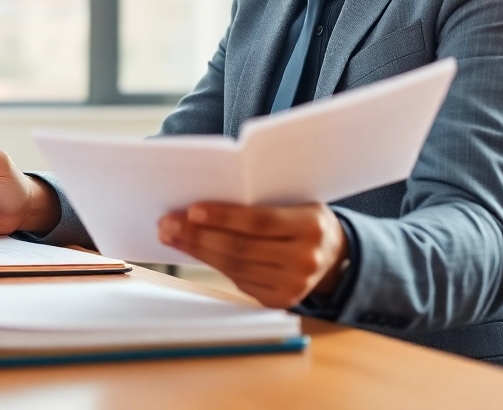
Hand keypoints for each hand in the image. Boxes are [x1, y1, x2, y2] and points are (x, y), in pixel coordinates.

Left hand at [158, 202, 348, 309]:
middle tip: (167, 224)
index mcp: (311, 226)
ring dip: (197, 250)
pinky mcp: (280, 300)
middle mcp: (305, 259)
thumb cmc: (304, 219)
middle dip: (198, 236)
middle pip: (240, 248)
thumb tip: (203, 204)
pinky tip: (194, 251)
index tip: (191, 210)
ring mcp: (294, 285)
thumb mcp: (295, 202)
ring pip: (234, 267)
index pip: (259, 222)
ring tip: (171, 236)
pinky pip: (239, 280)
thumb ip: (261, 202)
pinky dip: (214, 264)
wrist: (335, 257)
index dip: (223, 217)